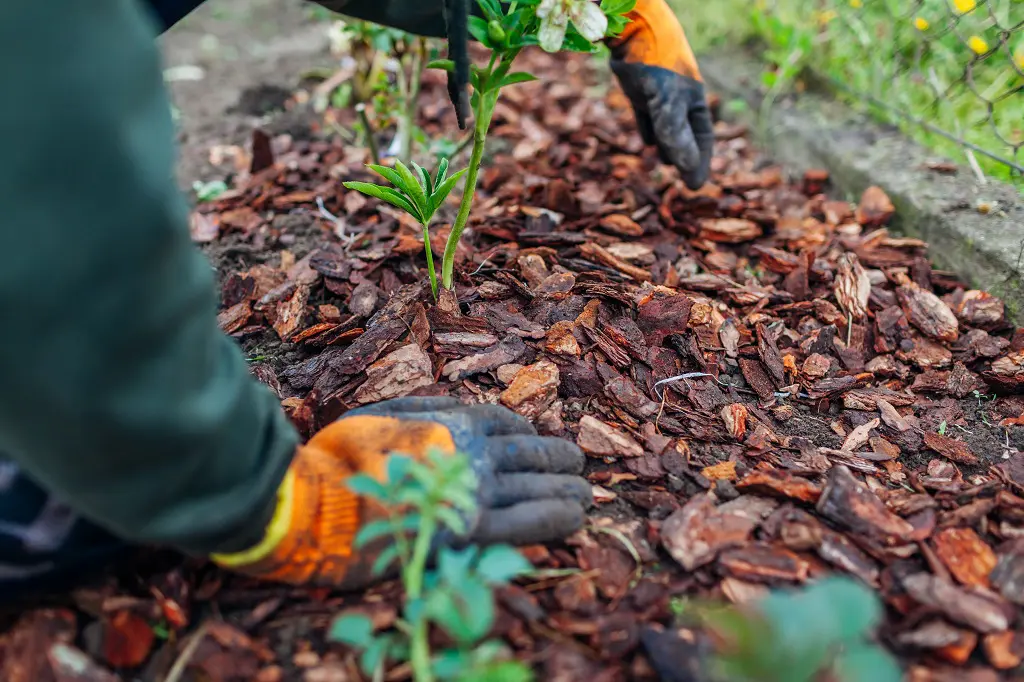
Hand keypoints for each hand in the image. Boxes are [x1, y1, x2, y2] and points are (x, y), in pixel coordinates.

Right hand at [346, 397, 590, 545]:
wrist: (319, 502)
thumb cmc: (339, 458)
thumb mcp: (380, 414)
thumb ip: (422, 407)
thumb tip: (454, 404)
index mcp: (451, 422)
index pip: (506, 422)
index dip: (528, 432)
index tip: (536, 443)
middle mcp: (473, 452)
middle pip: (531, 453)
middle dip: (559, 459)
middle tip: (578, 466)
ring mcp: (475, 491)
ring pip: (538, 485)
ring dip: (567, 489)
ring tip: (584, 494)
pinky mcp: (472, 531)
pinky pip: (529, 521)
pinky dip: (557, 517)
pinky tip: (575, 518)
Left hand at [607, 0, 712, 189]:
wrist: (633, 31)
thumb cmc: (657, 65)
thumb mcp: (668, 103)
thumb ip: (676, 135)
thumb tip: (687, 168)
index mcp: (695, 102)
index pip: (703, 140)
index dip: (699, 164)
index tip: (694, 186)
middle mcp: (680, 101)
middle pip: (686, 137)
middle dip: (684, 158)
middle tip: (681, 182)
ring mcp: (660, 96)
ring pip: (666, 129)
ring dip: (667, 146)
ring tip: (665, 162)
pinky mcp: (641, 92)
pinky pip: (649, 117)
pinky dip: (650, 130)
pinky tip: (649, 143)